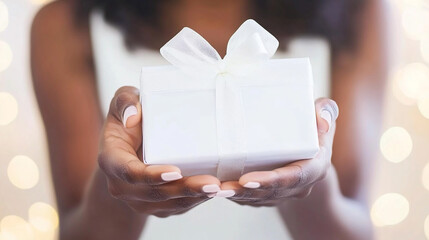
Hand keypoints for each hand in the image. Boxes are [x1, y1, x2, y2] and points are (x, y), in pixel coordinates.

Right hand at [98, 86, 221, 217]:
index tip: (175, 172)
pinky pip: (179, 207)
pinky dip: (199, 200)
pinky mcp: (158, 206)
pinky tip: (218, 192)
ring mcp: (140, 200)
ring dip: (196, 198)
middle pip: (156, 193)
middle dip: (185, 189)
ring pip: (170, 204)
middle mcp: (122, 187)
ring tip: (220, 189)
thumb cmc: (128, 120)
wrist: (128, 147)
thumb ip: (125, 101)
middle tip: (211, 184)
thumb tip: (133, 116)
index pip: (130, 172)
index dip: (152, 175)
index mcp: (111, 161)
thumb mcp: (121, 101)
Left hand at [221, 98, 338, 206]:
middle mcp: (298, 186)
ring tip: (215, 190)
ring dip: (236, 195)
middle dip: (246, 191)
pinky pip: (250, 199)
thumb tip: (322, 121)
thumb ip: (326, 110)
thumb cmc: (314, 132)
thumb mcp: (322, 118)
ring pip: (258, 199)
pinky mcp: (268, 196)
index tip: (247, 180)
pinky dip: (233, 195)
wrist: (311, 157)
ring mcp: (282, 194)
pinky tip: (215, 190)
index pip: (293, 177)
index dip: (271, 180)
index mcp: (314, 168)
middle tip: (223, 186)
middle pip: (271, 192)